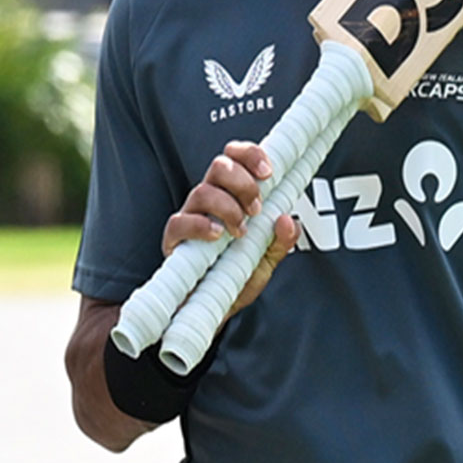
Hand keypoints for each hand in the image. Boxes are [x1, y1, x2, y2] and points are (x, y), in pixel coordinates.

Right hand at [163, 141, 298, 317]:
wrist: (212, 307)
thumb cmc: (235, 276)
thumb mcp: (267, 260)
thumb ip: (280, 241)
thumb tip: (286, 219)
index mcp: (231, 195)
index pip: (235, 159)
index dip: (249, 155)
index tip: (268, 172)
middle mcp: (209, 200)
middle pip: (219, 166)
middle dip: (243, 182)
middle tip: (255, 208)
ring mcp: (190, 216)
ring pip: (203, 191)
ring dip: (227, 207)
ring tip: (240, 231)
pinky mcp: (175, 239)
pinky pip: (180, 221)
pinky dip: (201, 225)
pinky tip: (217, 236)